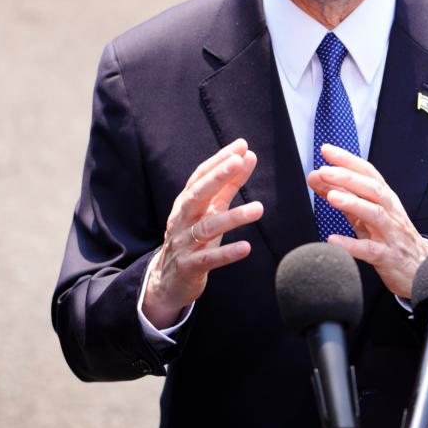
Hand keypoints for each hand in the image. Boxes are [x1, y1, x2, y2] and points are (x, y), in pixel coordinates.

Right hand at [143, 139, 261, 328]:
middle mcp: (182, 219)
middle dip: (217, 177)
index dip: (220, 160)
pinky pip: (209, 259)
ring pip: (207, 227)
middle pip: (198, 194)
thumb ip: (228, 186)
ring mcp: (184, 243)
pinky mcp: (190, 267)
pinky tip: (246, 247)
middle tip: (238, 161)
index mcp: (187, 203)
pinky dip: (227, 253)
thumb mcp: (210, 211)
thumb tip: (248, 156)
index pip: (201, 176)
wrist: (169, 280)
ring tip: (259, 209)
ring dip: (233, 217)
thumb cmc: (194, 239)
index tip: (241, 146)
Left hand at [307, 144, 427, 298]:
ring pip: (375, 214)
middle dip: (348, 178)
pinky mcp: (388, 256)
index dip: (348, 160)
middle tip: (324, 171)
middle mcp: (390, 212)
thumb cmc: (391, 237)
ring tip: (331, 196)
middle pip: (372, 189)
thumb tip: (317, 178)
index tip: (327, 150)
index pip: (368, 173)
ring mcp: (391, 234)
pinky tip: (333, 240)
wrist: (421, 270)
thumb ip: (343, 196)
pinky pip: (370, 249)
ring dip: (353, 203)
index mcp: (385, 198)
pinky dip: (351, 245)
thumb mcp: (366, 215)